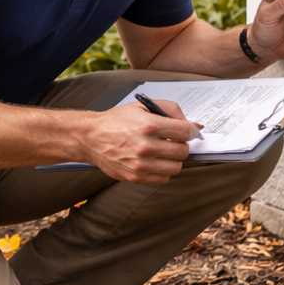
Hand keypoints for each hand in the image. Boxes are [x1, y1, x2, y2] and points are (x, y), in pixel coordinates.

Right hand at [77, 100, 200, 184]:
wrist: (91, 137)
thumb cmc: (116, 121)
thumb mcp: (142, 106)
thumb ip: (169, 109)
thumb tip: (191, 124)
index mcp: (149, 125)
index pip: (185, 131)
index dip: (192, 131)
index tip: (191, 131)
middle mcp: (145, 146)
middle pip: (183, 151)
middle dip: (182, 145)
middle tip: (173, 141)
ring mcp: (141, 164)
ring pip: (176, 167)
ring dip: (173, 159)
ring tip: (164, 152)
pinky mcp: (136, 177)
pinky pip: (163, 178)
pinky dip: (163, 170)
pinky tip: (155, 161)